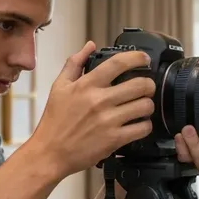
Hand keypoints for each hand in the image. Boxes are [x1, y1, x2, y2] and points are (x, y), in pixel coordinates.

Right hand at [30, 41, 156, 176]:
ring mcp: (108, 120)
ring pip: (145, 106)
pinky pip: (142, 128)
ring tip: (142, 106)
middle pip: (140, 85)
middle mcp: (99, 100)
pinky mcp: (114, 139)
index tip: (144, 59)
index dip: (137, 58)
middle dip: (149, 84)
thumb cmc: (54, 121)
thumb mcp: (59, 87)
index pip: (118, 63)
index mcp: (87, 85)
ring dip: (148, 105)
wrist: (49, 153)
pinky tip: (139, 124)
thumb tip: (90, 46)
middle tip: (147, 87)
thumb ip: (74, 63)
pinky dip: (145, 125)